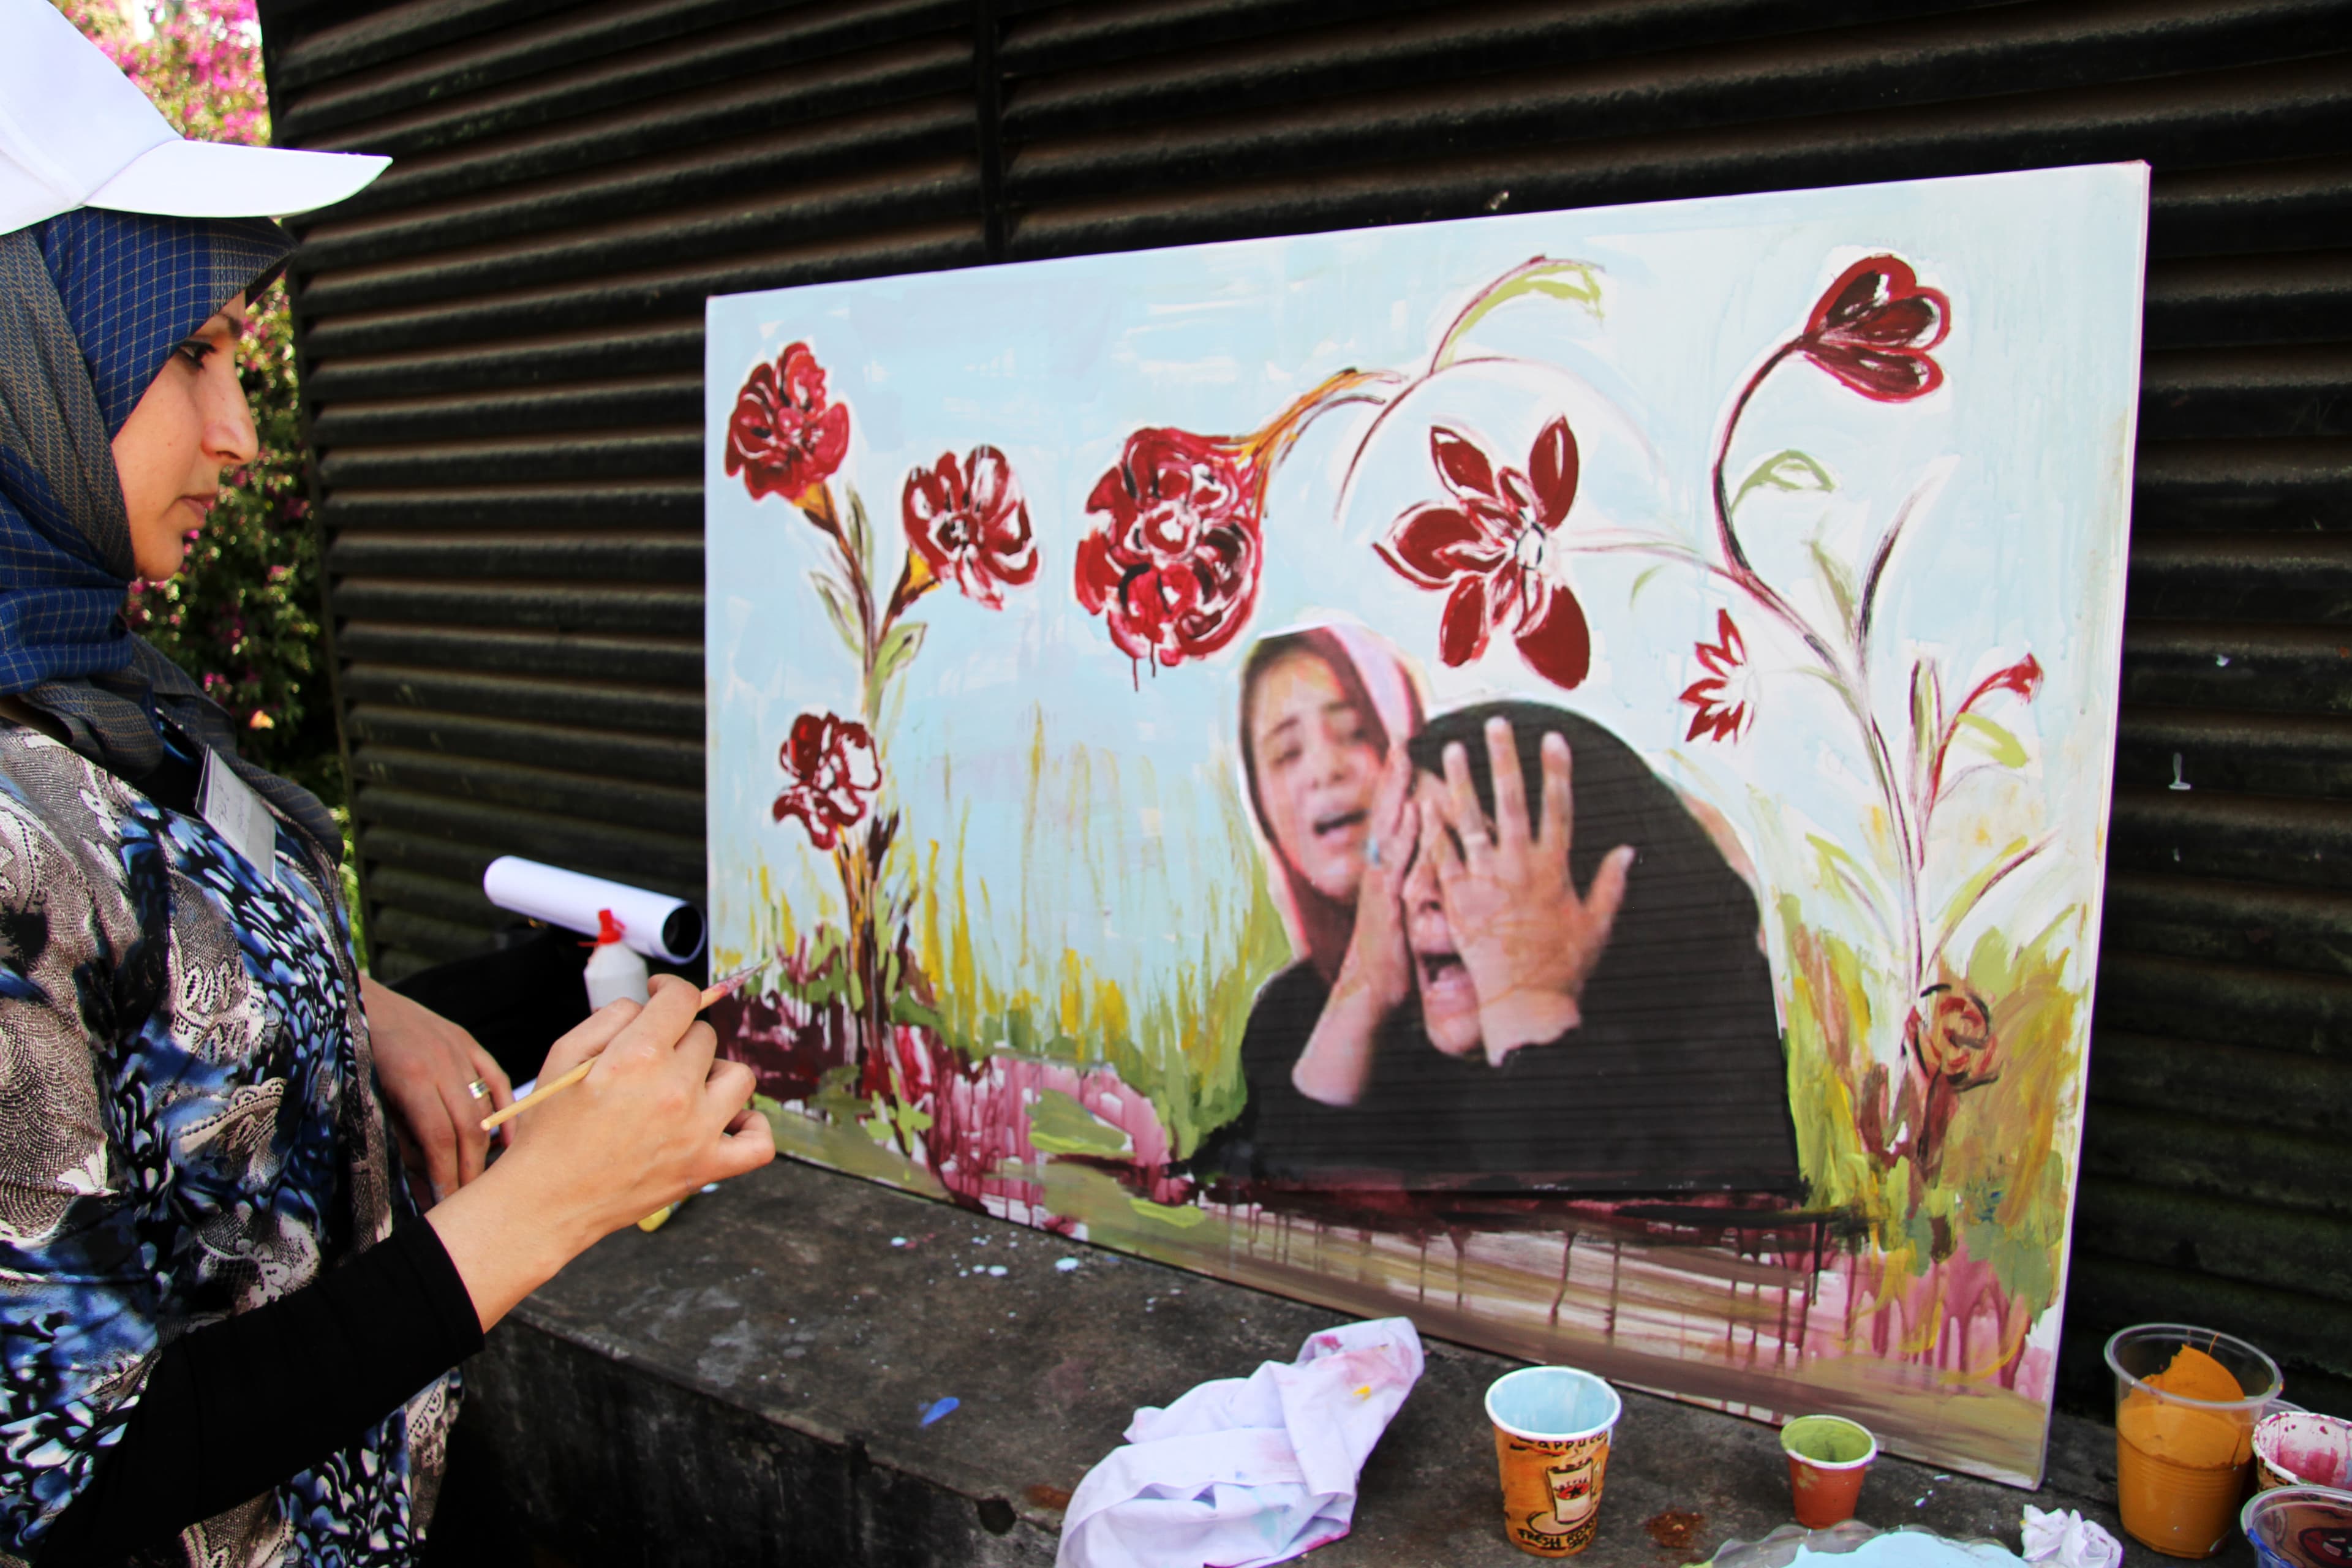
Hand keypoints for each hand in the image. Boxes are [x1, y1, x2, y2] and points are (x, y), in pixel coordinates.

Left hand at [361, 974, 510, 1202]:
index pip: (441, 1139)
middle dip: (470, 1170)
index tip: (447, 1203)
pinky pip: (498, 1081)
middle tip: (469, 1200)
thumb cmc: (355, 1053)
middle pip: (469, 1128)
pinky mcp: (468, 1043)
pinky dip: (508, 1111)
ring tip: (483, 1179)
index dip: (446, 1175)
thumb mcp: (370, 1098)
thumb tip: (422, 1185)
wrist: (357, 999)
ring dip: (487, 1148)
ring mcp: (460, 1050)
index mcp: (412, 1077)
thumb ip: (400, 1139)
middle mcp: (443, 1063)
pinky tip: (511, 1140)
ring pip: (486, 1107)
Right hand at [425, 975, 773, 1330]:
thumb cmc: (550, 1132)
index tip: (660, 998)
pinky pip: (759, 1142)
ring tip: (687, 1089)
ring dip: (714, 1076)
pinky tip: (727, 1121)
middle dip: (678, 1041)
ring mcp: (697, 1131)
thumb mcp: (562, 1056)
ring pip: (738, 1077)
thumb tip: (648, 1005)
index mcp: (637, 1057)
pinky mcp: (707, 1167)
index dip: (669, 991)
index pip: (681, 999)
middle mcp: (674, 1090)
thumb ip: (610, 1017)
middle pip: (704, 1037)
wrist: (546, 1201)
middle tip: (651, 1063)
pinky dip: (752, 1128)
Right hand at [1293, 748, 1419, 1105]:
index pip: (1395, 819)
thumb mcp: (1410, 917)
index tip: (1410, 748)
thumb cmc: (1394, 960)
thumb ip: (1423, 891)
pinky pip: (1398, 860)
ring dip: (1397, 791)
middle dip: (1394, 774)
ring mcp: (1382, 886)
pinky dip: (1406, 832)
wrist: (1369, 996)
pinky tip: (1414, 809)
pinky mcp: (1388, 903)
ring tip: (1404, 755)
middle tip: (1402, 736)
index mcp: (1389, 873)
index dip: (1400, 784)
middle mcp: (1382, 872)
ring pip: (1390, 829)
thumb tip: (1443, 872)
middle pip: (1388, 813)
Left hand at [1424, 718, 1634, 1064]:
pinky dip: (1433, 828)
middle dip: (1504, 757)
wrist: (1525, 1003)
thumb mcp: (1598, 924)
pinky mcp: (1457, 899)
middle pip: (1511, 800)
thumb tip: (1629, 850)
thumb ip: (1612, 883)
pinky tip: (1424, 801)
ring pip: (1470, 819)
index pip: (1558, 807)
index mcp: (1554, 868)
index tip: (1553, 738)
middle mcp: (1519, 866)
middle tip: (1496, 723)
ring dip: (1460, 781)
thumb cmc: (1565, 966)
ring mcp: (1485, 881)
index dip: (1556, 770)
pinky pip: (1441, 856)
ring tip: (1450, 748)